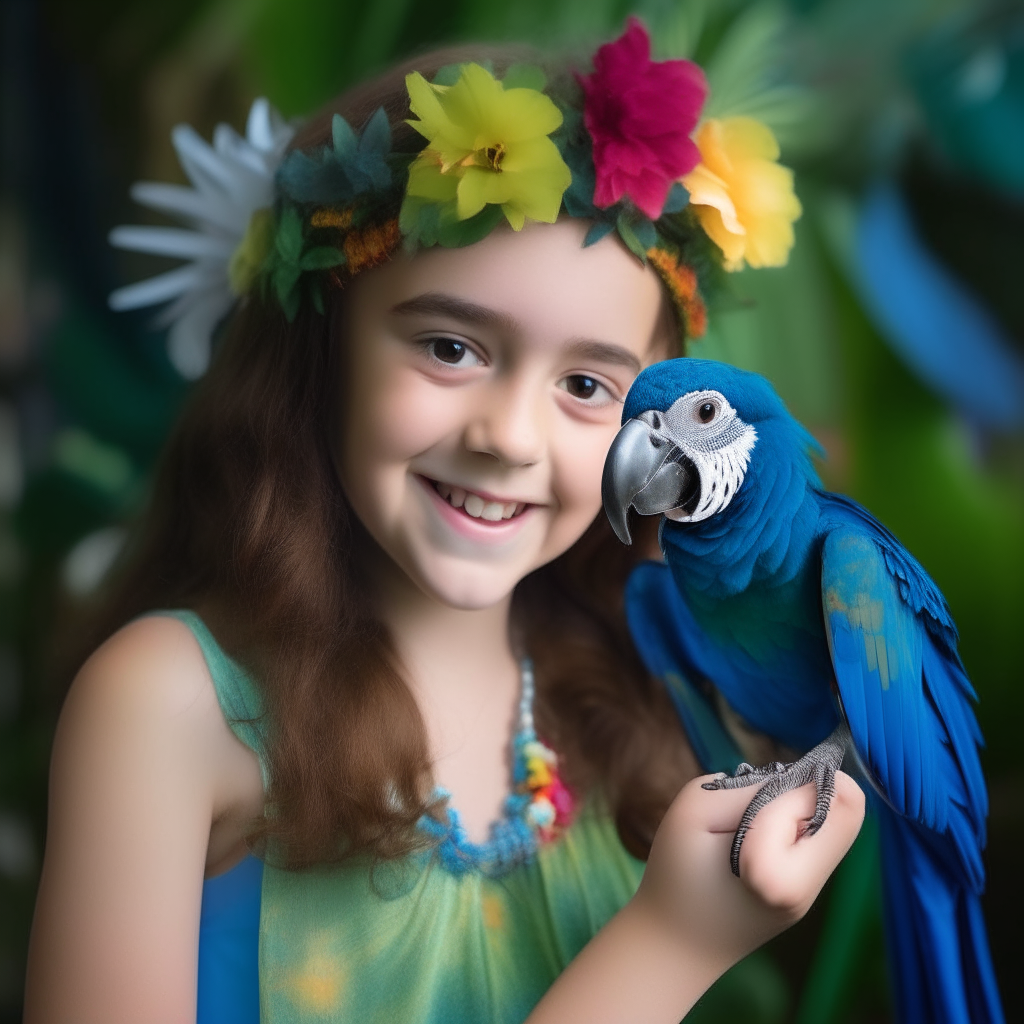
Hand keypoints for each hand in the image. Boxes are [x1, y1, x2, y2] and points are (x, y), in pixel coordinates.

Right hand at [634, 771, 865, 971]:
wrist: (672, 945)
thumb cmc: (675, 874)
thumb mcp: (696, 812)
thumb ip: (749, 789)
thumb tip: (796, 780)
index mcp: (779, 876)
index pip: (820, 802)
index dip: (791, 782)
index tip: (760, 786)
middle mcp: (806, 890)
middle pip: (850, 813)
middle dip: (811, 789)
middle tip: (764, 796)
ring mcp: (809, 898)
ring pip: (838, 827)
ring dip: (801, 808)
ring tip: (755, 819)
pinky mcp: (804, 898)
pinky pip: (818, 844)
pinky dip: (795, 827)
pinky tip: (760, 835)